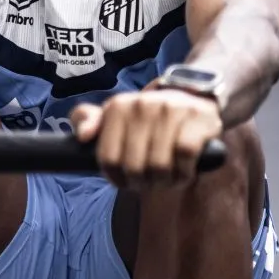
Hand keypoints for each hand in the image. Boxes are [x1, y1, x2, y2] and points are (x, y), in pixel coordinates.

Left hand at [69, 87, 222, 188]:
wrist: (192, 94)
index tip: (125, 182)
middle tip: (149, 182)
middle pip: (134, 167)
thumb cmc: (148, 117)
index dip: (116, 178)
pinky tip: (183, 171)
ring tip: (166, 178)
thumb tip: (82, 135)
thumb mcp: (115, 116)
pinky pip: (185, 156)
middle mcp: (141, 104)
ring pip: (159, 165)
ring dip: (164, 181)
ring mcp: (170, 109)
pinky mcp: (197, 118)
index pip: (108, 159)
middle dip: (142, 183)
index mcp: (117, 106)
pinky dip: (184, 171)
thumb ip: (90, 122)